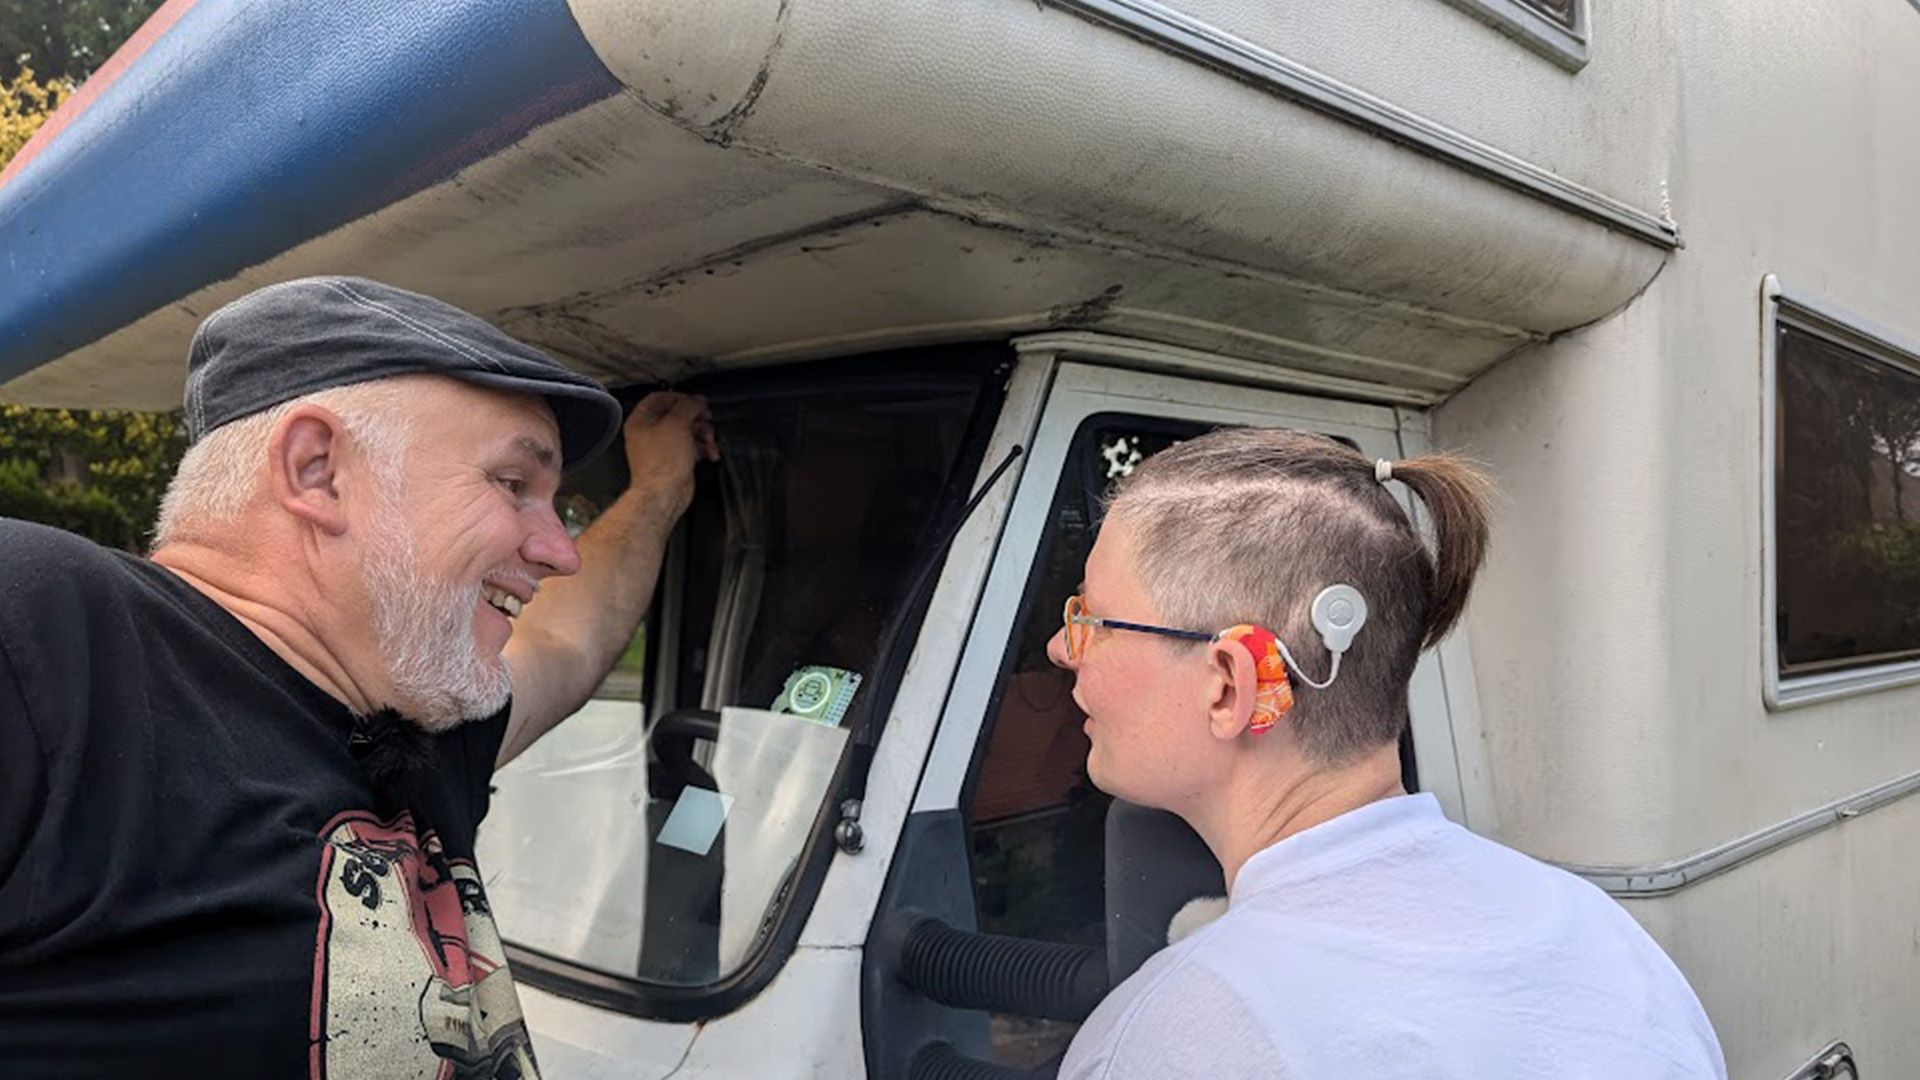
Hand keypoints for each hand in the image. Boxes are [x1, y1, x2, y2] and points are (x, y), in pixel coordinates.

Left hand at [622, 391, 719, 520]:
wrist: (664, 493)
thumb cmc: (661, 464)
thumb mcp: (677, 423)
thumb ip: (688, 406)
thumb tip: (697, 400)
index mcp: (641, 421)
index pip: (660, 398)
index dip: (680, 397)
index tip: (696, 402)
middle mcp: (649, 434)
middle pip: (677, 415)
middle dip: (696, 417)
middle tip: (707, 418)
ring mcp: (662, 449)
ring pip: (688, 432)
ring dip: (704, 434)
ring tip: (710, 440)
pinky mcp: (674, 462)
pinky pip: (692, 448)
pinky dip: (704, 449)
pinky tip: (711, 453)